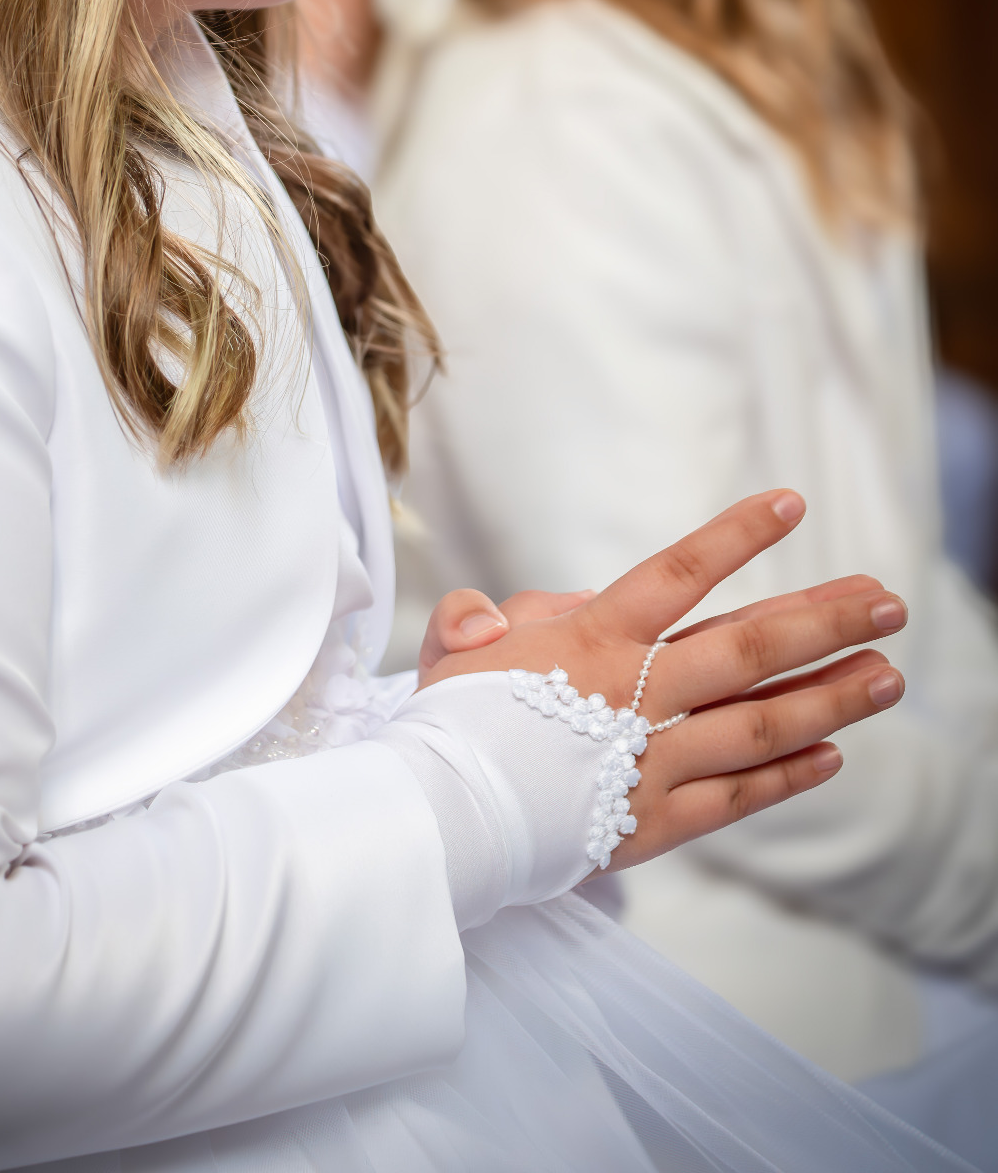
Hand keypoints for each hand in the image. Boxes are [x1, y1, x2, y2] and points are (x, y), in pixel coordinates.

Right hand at [417, 490, 906, 867]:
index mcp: (590, 639)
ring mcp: (651, 761)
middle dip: (824, 621)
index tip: (791, 505)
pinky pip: (738, 795)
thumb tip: (515, 611)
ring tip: (888, 675)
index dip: (735, 537)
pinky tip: (832, 754)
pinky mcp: (655, 822)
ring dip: (831, 698)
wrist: (439, 820)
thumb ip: (482, 614)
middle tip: (888, 602)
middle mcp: (632, 694)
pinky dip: (788, 775)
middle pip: (745, 649)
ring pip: (758, 724)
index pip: (676, 574)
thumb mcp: (455, 647)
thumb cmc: (447, 724)